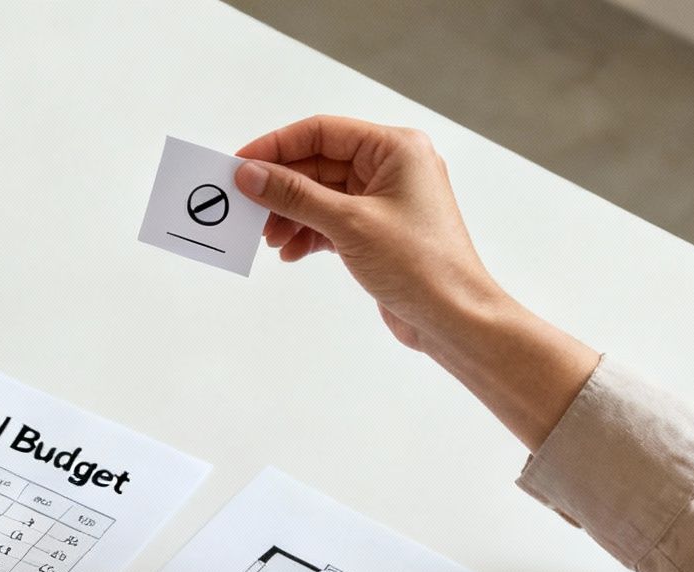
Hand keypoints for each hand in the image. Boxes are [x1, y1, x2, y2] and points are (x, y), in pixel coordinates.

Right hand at [231, 114, 597, 448]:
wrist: (453, 317)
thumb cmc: (420, 264)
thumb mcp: (348, 223)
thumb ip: (295, 195)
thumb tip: (250, 175)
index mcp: (396, 148)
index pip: (322, 132)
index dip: (276, 146)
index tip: (240, 165)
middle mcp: (392, 167)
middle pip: (318, 164)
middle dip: (281, 188)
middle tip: (245, 206)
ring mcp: (385, 200)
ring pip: (321, 195)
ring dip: (291, 214)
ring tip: (271, 238)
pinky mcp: (377, 231)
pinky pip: (330, 220)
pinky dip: (308, 233)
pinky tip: (291, 252)